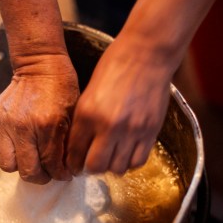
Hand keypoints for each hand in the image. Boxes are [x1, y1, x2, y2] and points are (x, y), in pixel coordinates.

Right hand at [0, 54, 78, 183]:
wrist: (40, 65)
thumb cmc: (61, 90)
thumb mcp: (72, 117)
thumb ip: (66, 145)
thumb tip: (65, 170)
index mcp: (47, 126)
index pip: (51, 166)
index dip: (60, 175)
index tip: (64, 175)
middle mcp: (23, 127)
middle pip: (27, 171)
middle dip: (40, 177)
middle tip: (47, 172)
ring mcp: (4, 123)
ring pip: (7, 164)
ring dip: (20, 165)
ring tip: (30, 158)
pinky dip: (4, 149)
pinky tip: (16, 143)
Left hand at [66, 39, 172, 174]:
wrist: (146, 54)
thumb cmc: (115, 67)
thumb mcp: (88, 92)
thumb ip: (83, 119)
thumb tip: (76, 144)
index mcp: (87, 114)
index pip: (75, 152)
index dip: (72, 163)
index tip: (73, 166)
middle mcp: (108, 125)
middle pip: (95, 166)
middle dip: (90, 168)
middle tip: (91, 164)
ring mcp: (131, 130)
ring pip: (117, 168)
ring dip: (111, 166)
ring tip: (110, 157)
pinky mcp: (150, 131)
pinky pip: (138, 161)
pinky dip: (130, 162)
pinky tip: (126, 153)